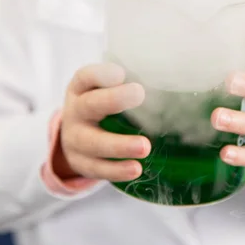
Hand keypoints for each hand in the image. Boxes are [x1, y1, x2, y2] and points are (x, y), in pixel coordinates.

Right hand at [56, 63, 150, 181]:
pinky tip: (136, 169)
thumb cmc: (102, 105)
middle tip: (139, 94)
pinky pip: (97, 168)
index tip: (121, 73)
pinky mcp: (81, 163)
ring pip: (93, 143)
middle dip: (113, 100)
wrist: (74, 136)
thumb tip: (169, 81)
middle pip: (89, 105)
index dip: (101, 74)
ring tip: (144, 147)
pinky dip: (117, 170)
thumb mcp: (107, 89)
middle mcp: (75, 111)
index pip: (86, 77)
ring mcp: (75, 139)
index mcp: (82, 88)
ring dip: (119, 145)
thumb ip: (128, 84)